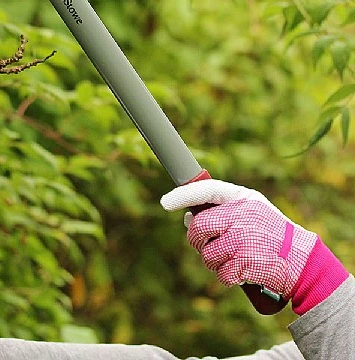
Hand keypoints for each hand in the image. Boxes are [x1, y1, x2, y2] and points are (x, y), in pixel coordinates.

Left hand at [160, 179, 348, 313]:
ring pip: (206, 254)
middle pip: (198, 228)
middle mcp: (240, 215)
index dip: (183, 196)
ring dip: (214, 261)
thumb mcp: (250, 210)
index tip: (165, 202)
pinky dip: (226, 276)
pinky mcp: (245, 262)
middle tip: (208, 244)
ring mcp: (242, 239)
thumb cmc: (269, 233)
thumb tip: (188, 218)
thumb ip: (220, 210)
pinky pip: (219, 273)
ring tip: (233, 257)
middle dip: (197, 240)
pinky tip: (242, 270)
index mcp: (241, 198)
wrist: (302, 261)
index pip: (206, 190)